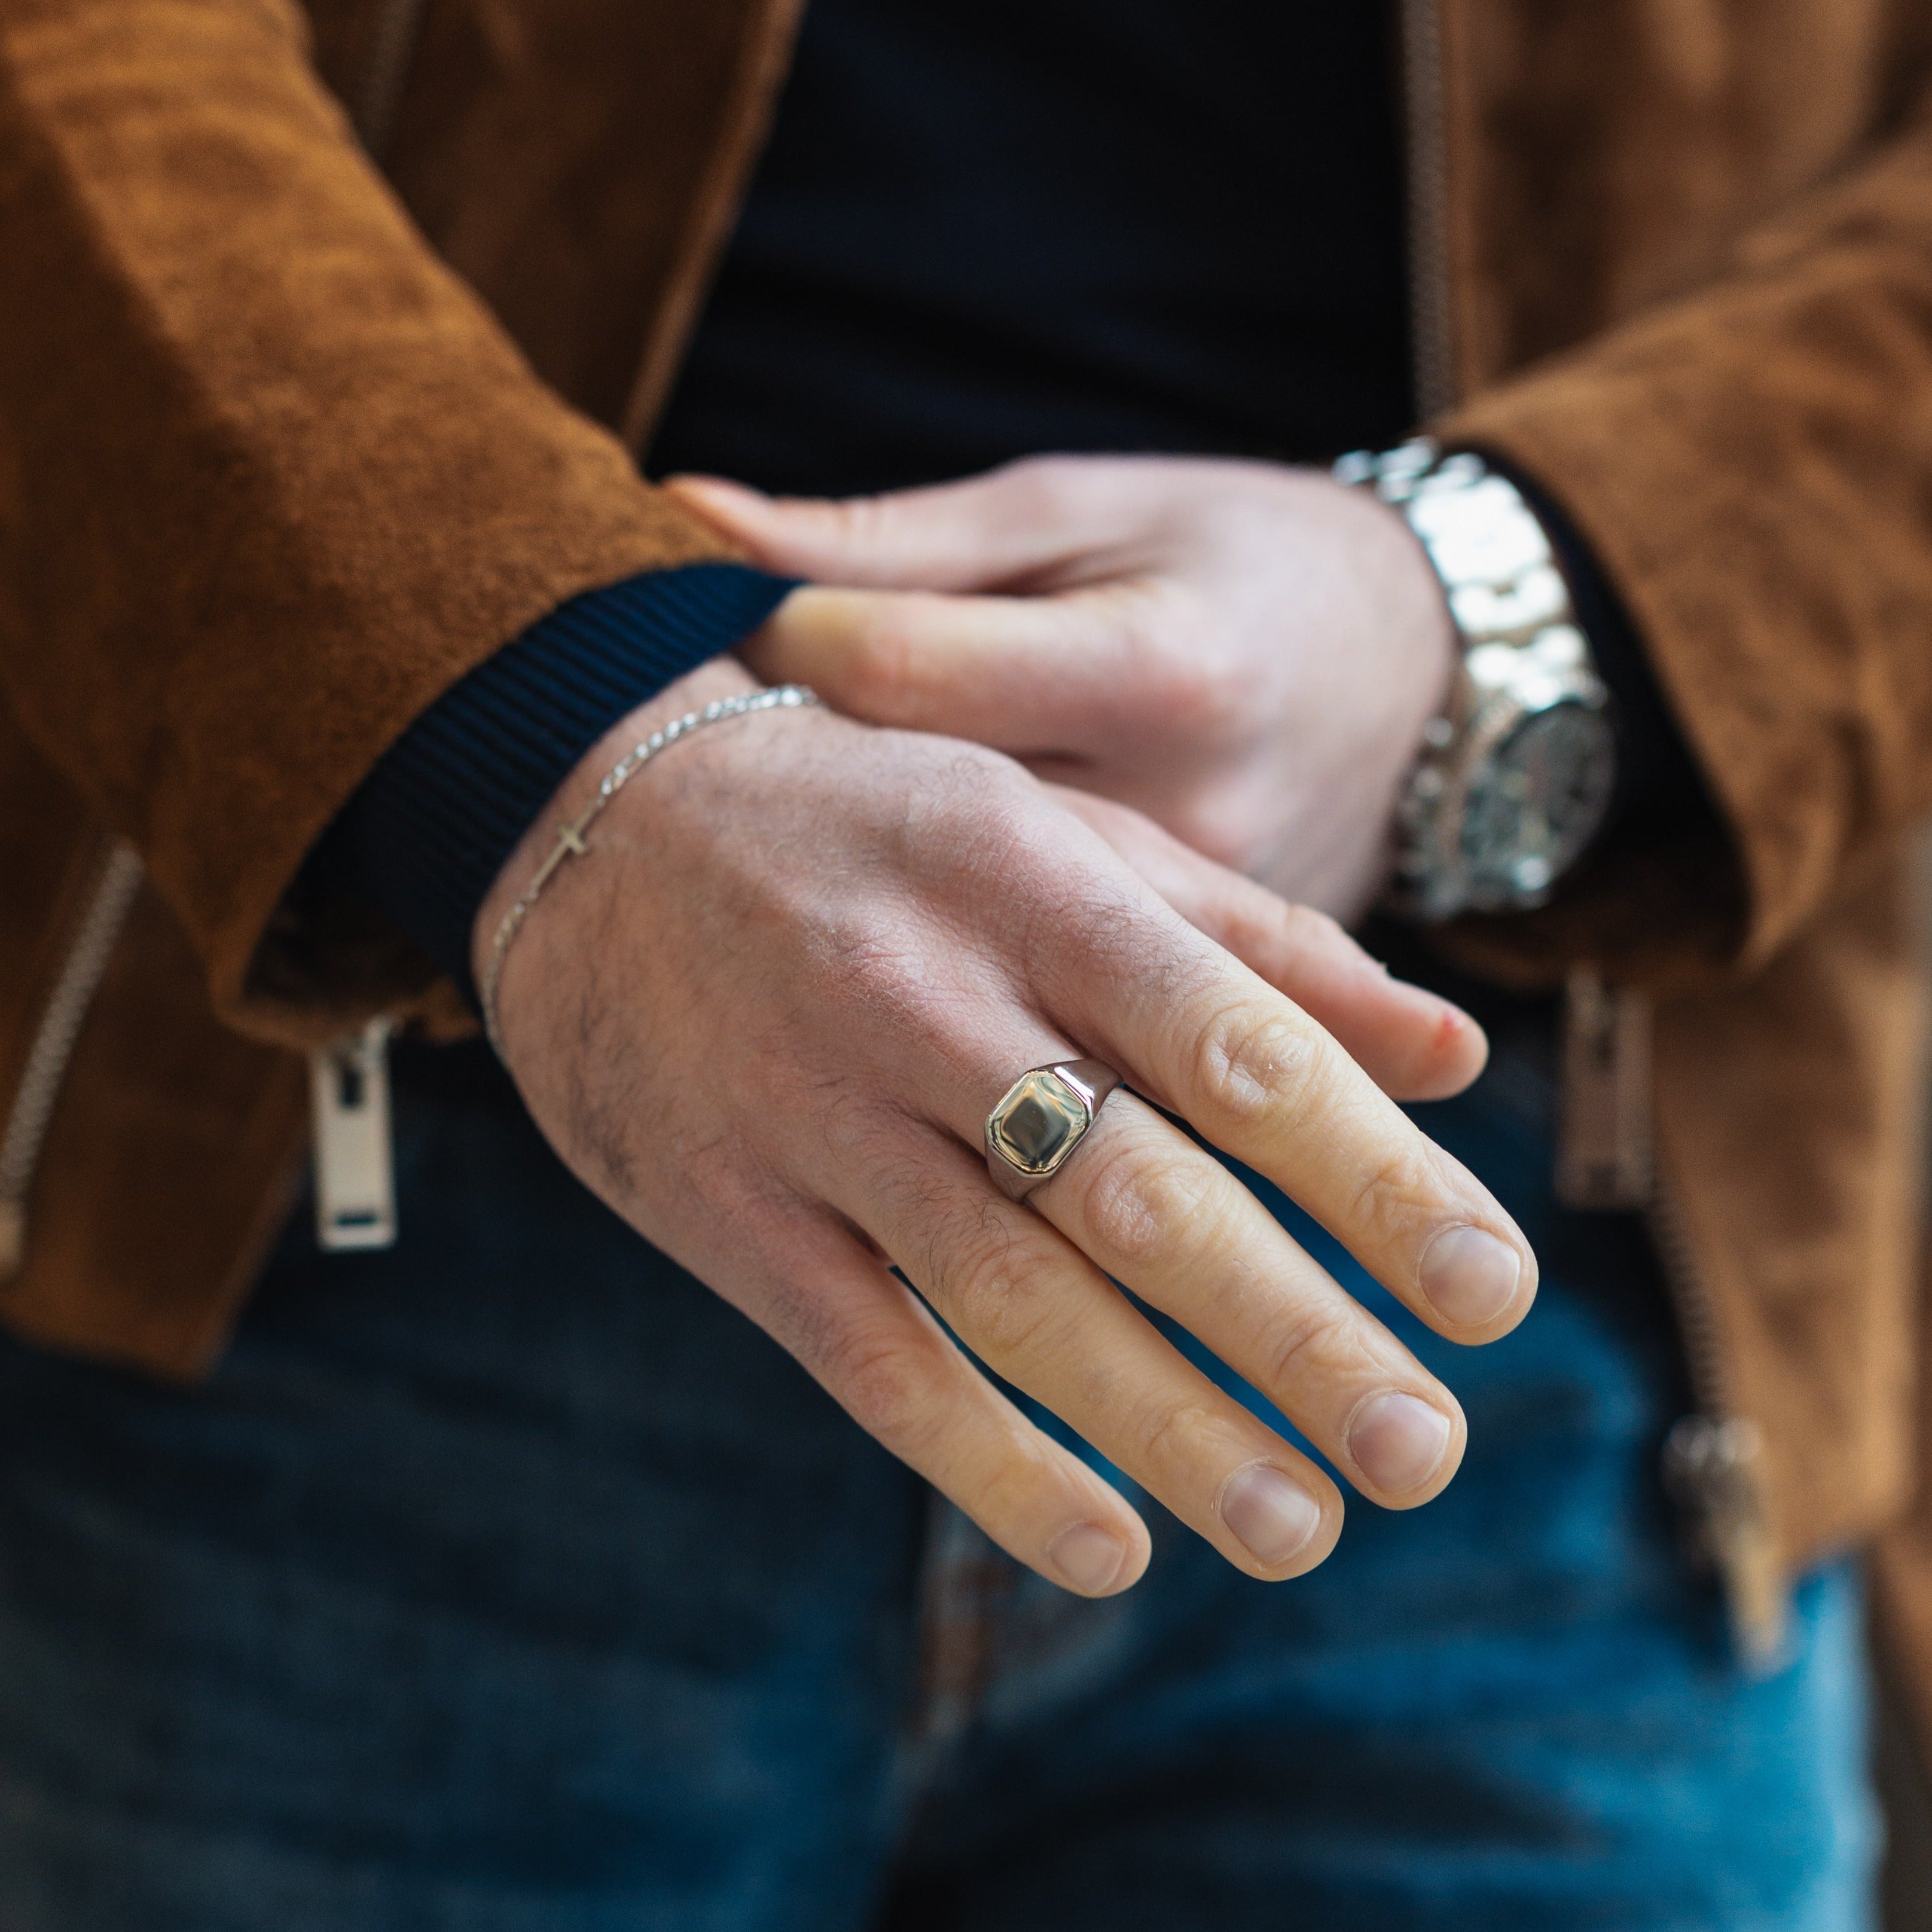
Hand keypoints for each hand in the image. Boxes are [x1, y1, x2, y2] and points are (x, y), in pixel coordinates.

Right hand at [480, 660, 1531, 1599]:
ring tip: (1302, 1529)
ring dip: (1165, 1428)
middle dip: (1294, 1333)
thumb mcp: (1062, 830)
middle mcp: (932, 1002)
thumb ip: (1258, 941)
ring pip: (1013, 1299)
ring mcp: (820, 1117)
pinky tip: (1107, 1546)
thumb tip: (1451, 1053)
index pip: (1234, 1045)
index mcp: (1033, 886)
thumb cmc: (875, 828)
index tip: (1491, 1287)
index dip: (1372, 1171)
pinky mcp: (732, 1212)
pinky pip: (870, 1358)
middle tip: (1425, 1452)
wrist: (590, 827)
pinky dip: (990, 1461)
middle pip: (1140, 1194)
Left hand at [668, 456, 1455, 921]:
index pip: (909, 674)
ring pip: (992, 937)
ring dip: (877, 900)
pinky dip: (978, 958)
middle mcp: (1189, 811)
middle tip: (714, 774)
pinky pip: (1066, 989)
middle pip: (933, 834)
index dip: (788, 651)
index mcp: (1157, 668)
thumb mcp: (1083, 512)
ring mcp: (1209, 921)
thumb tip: (689, 515)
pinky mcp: (1221, 985)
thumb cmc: (1233, 556)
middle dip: (809, 802)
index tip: (724, 631)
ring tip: (785, 865)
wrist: (1425, 672)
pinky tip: (901, 941)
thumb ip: (895, 539)